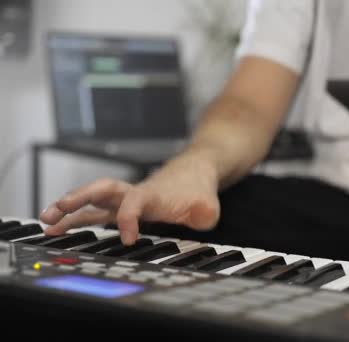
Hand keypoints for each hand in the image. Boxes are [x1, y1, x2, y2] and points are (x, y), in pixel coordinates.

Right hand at [39, 155, 220, 244]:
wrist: (195, 170)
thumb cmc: (198, 188)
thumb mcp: (208, 205)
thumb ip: (204, 213)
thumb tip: (201, 217)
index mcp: (152, 194)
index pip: (134, 203)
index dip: (129, 219)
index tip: (128, 239)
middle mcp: (134, 193)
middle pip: (102, 190)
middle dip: (79, 199)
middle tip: (55, 211)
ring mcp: (126, 199)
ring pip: (93, 200)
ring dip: (70, 209)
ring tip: (45, 223)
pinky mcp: (123, 205)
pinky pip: (96, 210)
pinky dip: (77, 217)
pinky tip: (58, 227)